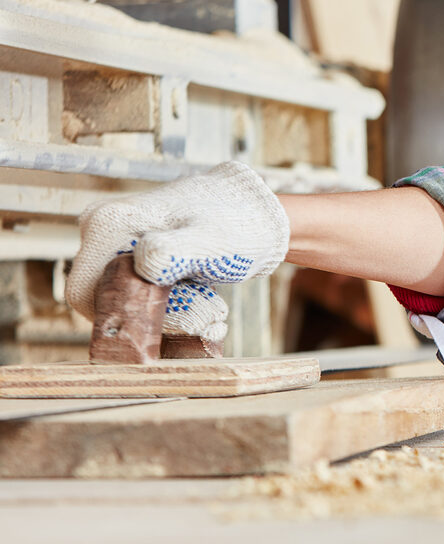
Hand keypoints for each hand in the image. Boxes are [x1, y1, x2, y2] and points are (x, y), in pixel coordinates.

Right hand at [65, 162, 289, 340]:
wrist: (258, 216)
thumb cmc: (235, 224)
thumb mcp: (208, 241)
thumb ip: (175, 252)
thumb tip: (143, 264)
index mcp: (108, 224)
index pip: (85, 291)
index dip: (119, 318)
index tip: (164, 328)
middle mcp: (106, 234)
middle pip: (112, 300)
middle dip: (157, 321)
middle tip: (207, 321)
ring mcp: (122, 247)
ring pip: (132, 303)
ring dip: (173, 319)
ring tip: (217, 315)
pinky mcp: (141, 261)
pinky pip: (148, 297)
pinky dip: (178, 311)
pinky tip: (212, 309)